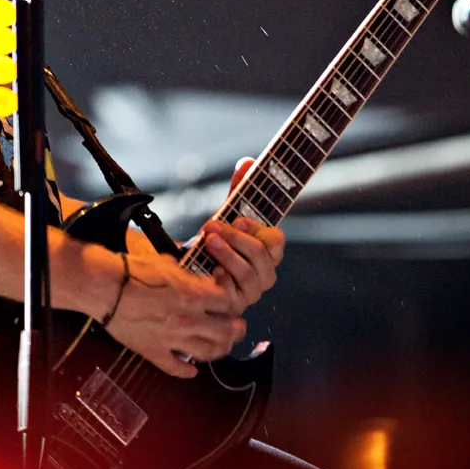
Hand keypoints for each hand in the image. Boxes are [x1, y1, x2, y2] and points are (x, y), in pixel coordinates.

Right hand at [101, 251, 245, 378]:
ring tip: (222, 347)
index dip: (230, 303)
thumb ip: (187, 276)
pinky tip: (192, 370)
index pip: (227, 303)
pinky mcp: (154, 352)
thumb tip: (195, 280)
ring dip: (219, 350)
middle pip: (225, 331)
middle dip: (235, 330)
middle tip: (238, 328)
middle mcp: (189, 320)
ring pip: (207, 352)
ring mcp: (173, 339)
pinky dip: (186, 371)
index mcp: (194, 295)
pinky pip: (175, 367)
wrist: (107, 288)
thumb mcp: (168, 264)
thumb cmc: (134, 271)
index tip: (228, 304)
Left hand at [198, 157, 285, 313]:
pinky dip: (220, 280)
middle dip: (236, 238)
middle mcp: (264, 274)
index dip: (257, 228)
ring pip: (247, 274)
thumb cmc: (217, 242)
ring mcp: (250, 293)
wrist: (193, 273)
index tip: (237, 218)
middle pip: (261, 256)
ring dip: (227, 255)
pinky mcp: (233, 306)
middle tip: (212, 225)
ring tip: (209, 241)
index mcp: (268, 253)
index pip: (276, 240)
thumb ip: (239, 191)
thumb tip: (247, 161)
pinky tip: (209, 271)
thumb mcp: (227, 216)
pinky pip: (231, 295)